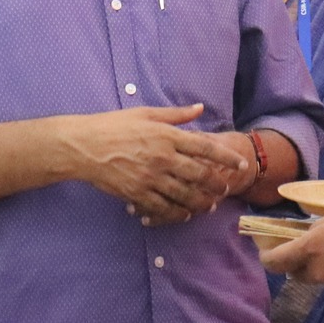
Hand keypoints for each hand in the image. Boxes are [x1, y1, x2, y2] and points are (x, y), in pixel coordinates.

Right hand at [62, 104, 251, 226]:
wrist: (84, 146)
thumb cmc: (113, 126)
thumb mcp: (145, 113)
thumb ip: (176, 114)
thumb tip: (199, 108)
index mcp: (167, 135)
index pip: (206, 148)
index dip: (226, 157)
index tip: (239, 164)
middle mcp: (163, 157)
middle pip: (200, 175)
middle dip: (217, 184)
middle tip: (225, 188)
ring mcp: (151, 177)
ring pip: (185, 195)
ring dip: (201, 202)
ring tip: (209, 205)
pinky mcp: (138, 193)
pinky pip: (164, 207)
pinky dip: (177, 212)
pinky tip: (184, 214)